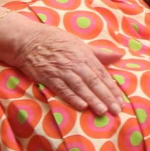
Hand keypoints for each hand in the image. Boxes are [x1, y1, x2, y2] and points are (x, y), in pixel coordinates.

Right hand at [0, 13, 127, 115]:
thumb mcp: (80, 44)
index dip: (111, 88)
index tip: (120, 101)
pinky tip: (82, 106)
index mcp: (85, 55)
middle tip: (116, 110)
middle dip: (106, 96)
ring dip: (92, 99)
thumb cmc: (56, 41)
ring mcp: (62, 70)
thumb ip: (100, 53)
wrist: (29, 40)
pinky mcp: (48, 77)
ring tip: (102, 110)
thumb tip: (120, 55)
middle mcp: (75, 63)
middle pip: (93, 81)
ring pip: (80, 86)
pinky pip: (62, 88)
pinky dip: (72, 97)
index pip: (101, 73)